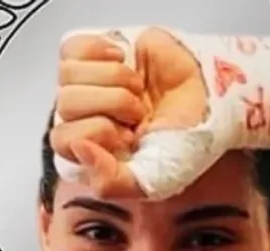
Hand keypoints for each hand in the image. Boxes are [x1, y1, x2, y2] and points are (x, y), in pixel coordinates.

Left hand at [51, 28, 205, 196]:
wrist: (207, 98)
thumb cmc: (180, 140)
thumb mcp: (151, 180)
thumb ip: (110, 182)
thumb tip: (79, 148)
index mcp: (84, 152)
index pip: (62, 140)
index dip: (98, 133)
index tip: (129, 136)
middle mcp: (78, 119)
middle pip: (65, 103)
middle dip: (113, 105)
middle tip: (138, 112)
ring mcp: (83, 86)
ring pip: (67, 75)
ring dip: (115, 79)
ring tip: (137, 90)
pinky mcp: (91, 56)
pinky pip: (71, 49)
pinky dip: (101, 51)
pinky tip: (124, 61)